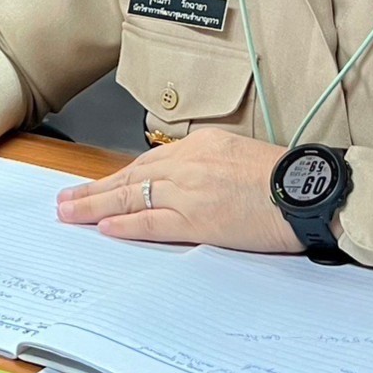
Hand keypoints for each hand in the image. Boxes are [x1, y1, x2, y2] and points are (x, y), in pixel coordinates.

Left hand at [55, 127, 298, 252]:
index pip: (148, 161)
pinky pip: (152, 222)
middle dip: (93, 189)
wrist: (307, 191)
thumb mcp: (240, 154)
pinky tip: (103, 227)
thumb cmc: (284, 178)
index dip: (119, 176)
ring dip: (95, 206)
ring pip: (131, 197)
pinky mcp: (197, 219)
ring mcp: (189, 191)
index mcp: (199, 145)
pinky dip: (125, 224)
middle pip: (130, 176)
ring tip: (69, 213)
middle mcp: (188, 163)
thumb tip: (190, 182)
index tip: (99, 184)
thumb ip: (209, 165)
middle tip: (64, 199)